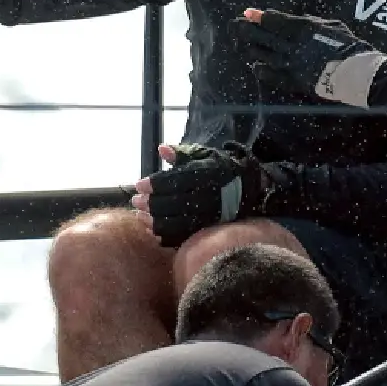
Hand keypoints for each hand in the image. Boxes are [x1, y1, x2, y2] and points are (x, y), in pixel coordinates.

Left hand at [135, 142, 279, 246]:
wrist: (250, 189)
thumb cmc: (220, 170)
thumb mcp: (205, 156)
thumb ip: (182, 155)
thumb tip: (162, 149)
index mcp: (208, 174)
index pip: (176, 180)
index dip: (154, 184)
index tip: (139, 185)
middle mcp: (210, 196)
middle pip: (174, 203)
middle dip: (151, 203)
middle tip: (136, 201)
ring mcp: (210, 215)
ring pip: (178, 223)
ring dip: (154, 221)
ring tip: (140, 217)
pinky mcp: (210, 229)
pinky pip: (184, 236)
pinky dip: (165, 236)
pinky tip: (153, 230)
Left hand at [235, 8, 386, 107]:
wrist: (358, 74)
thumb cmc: (350, 46)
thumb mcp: (332, 25)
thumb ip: (310, 21)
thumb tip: (290, 20)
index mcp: (303, 29)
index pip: (273, 20)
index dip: (258, 16)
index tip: (248, 13)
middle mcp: (292, 46)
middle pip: (261, 36)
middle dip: (245, 29)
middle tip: (236, 25)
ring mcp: (290, 65)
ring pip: (261, 54)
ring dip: (249, 47)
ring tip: (241, 43)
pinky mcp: (292, 81)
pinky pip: (269, 75)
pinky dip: (260, 69)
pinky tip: (255, 65)